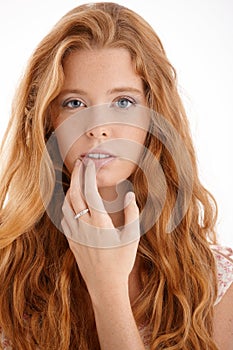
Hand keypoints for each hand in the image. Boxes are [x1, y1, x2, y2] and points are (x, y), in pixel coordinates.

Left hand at [61, 159, 139, 298]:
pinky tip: (73, 202)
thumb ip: (132, 213)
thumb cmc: (121, 262)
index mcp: (100, 223)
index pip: (90, 192)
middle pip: (74, 194)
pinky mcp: (71, 241)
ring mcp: (75, 233)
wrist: (105, 286)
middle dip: (77, 175)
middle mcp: (84, 226)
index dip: (89, 175)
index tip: (91, 163)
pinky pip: (65, 217)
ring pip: (66, 205)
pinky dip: (67, 204)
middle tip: (80, 162)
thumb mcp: (132, 237)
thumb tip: (129, 194)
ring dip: (70, 189)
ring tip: (77, 179)